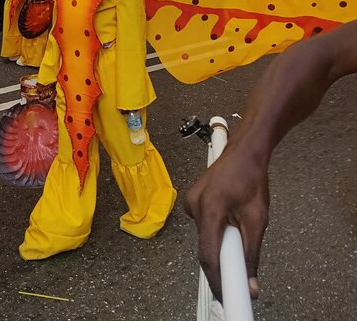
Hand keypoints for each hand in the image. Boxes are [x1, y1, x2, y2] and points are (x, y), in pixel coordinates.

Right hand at [184, 143, 268, 302]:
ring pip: (204, 236)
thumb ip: (251, 254)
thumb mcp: (258, 218)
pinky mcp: (192, 199)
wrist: (244, 150)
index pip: (208, 255)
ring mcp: (190, 200)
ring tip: (238, 229)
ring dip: (220, 243)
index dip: (217, 281)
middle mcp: (194, 204)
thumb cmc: (252, 177)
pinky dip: (215, 230)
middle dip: (222, 262)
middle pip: (205, 247)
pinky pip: (202, 225)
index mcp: (210, 207)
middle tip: (240, 272)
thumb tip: (250, 283)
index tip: (227, 298)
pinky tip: (229, 218)